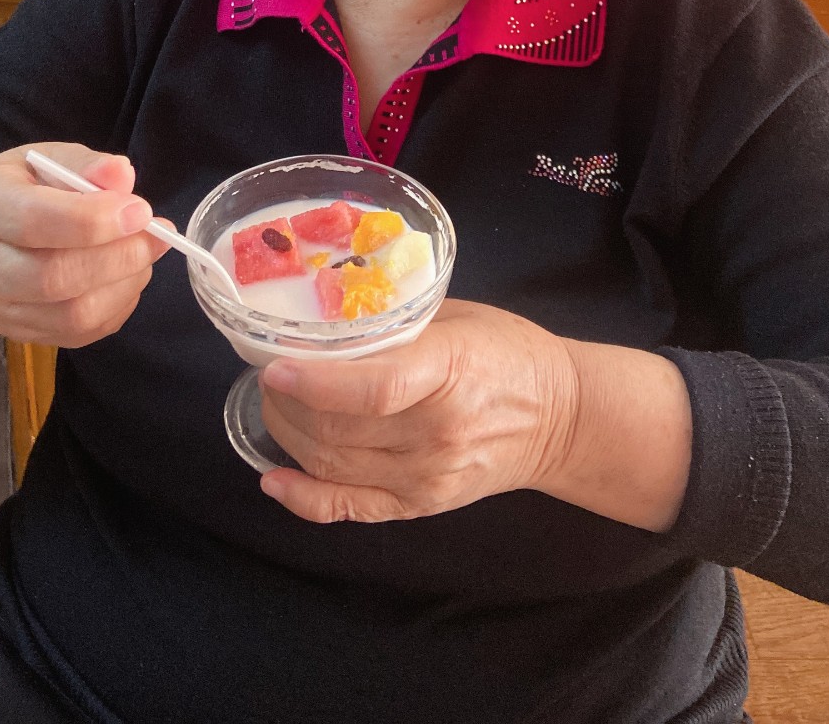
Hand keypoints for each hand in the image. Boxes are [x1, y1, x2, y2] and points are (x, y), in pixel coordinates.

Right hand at [0, 142, 170, 347]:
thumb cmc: (5, 192)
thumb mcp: (35, 160)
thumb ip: (81, 164)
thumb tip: (123, 175)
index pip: (36, 221)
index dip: (95, 220)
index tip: (140, 210)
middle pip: (54, 278)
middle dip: (119, 258)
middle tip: (155, 235)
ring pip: (70, 316)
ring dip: (124, 286)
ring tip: (143, 255)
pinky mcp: (18, 335)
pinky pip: (77, 335)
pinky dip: (115, 309)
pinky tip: (125, 279)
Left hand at [257, 299, 577, 524]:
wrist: (562, 419)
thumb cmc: (508, 352)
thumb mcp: (456, 319)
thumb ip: (393, 325)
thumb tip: (322, 321)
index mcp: (448, 372)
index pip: (373, 388)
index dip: (315, 382)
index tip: (273, 365)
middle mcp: (436, 433)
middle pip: (339, 429)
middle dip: (285, 403)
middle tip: (266, 373)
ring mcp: (427, 477)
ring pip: (333, 465)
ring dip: (287, 436)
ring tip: (274, 405)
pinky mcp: (420, 506)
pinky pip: (350, 509)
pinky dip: (304, 498)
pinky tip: (274, 478)